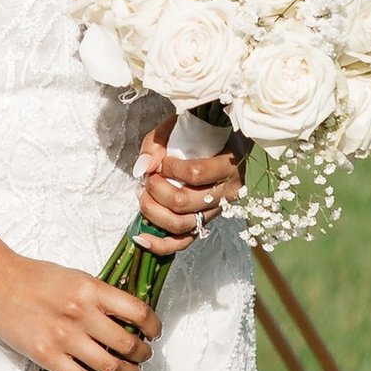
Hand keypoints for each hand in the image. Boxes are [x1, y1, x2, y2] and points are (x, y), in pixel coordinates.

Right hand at [0, 253, 160, 370]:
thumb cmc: (35, 278)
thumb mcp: (76, 277)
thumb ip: (101, 296)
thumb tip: (131, 319)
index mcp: (90, 289)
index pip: (138, 312)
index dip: (154, 327)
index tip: (154, 333)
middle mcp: (80, 313)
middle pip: (128, 343)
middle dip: (143, 354)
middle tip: (144, 356)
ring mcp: (63, 337)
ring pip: (111, 366)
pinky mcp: (47, 356)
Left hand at [132, 126, 244, 247]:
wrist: (217, 144)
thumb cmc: (198, 133)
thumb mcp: (178, 126)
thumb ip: (158, 142)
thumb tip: (144, 167)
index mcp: (228, 164)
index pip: (195, 173)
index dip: (169, 168)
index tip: (161, 161)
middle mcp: (227, 192)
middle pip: (183, 201)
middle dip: (155, 190)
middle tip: (147, 178)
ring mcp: (216, 211)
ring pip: (182, 223)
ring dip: (153, 211)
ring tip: (142, 195)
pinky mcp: (204, 224)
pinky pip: (183, 241)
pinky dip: (160, 244)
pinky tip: (142, 237)